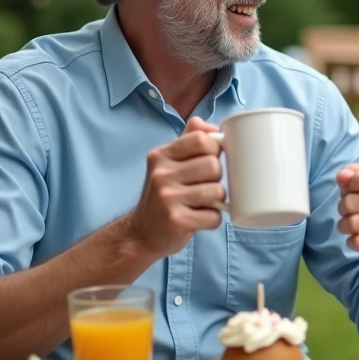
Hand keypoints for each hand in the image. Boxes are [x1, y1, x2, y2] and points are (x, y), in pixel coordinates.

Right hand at [127, 116, 224, 257]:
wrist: (142, 232)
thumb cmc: (164, 194)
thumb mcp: (169, 162)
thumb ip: (190, 139)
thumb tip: (213, 127)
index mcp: (161, 155)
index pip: (201, 140)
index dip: (215, 150)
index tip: (210, 160)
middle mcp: (161, 174)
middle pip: (213, 165)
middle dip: (217, 178)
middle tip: (205, 186)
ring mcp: (167, 198)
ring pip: (217, 191)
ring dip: (217, 200)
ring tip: (203, 203)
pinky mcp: (176, 220)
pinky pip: (214, 216)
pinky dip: (212, 219)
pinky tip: (199, 218)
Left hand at [336, 164, 358, 267]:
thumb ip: (352, 175)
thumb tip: (342, 176)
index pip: (358, 179)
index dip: (348, 187)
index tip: (354, 192)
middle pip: (350, 202)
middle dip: (343, 208)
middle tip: (351, 211)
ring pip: (352, 223)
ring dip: (345, 225)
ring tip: (353, 225)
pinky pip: (357, 241)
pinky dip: (352, 241)